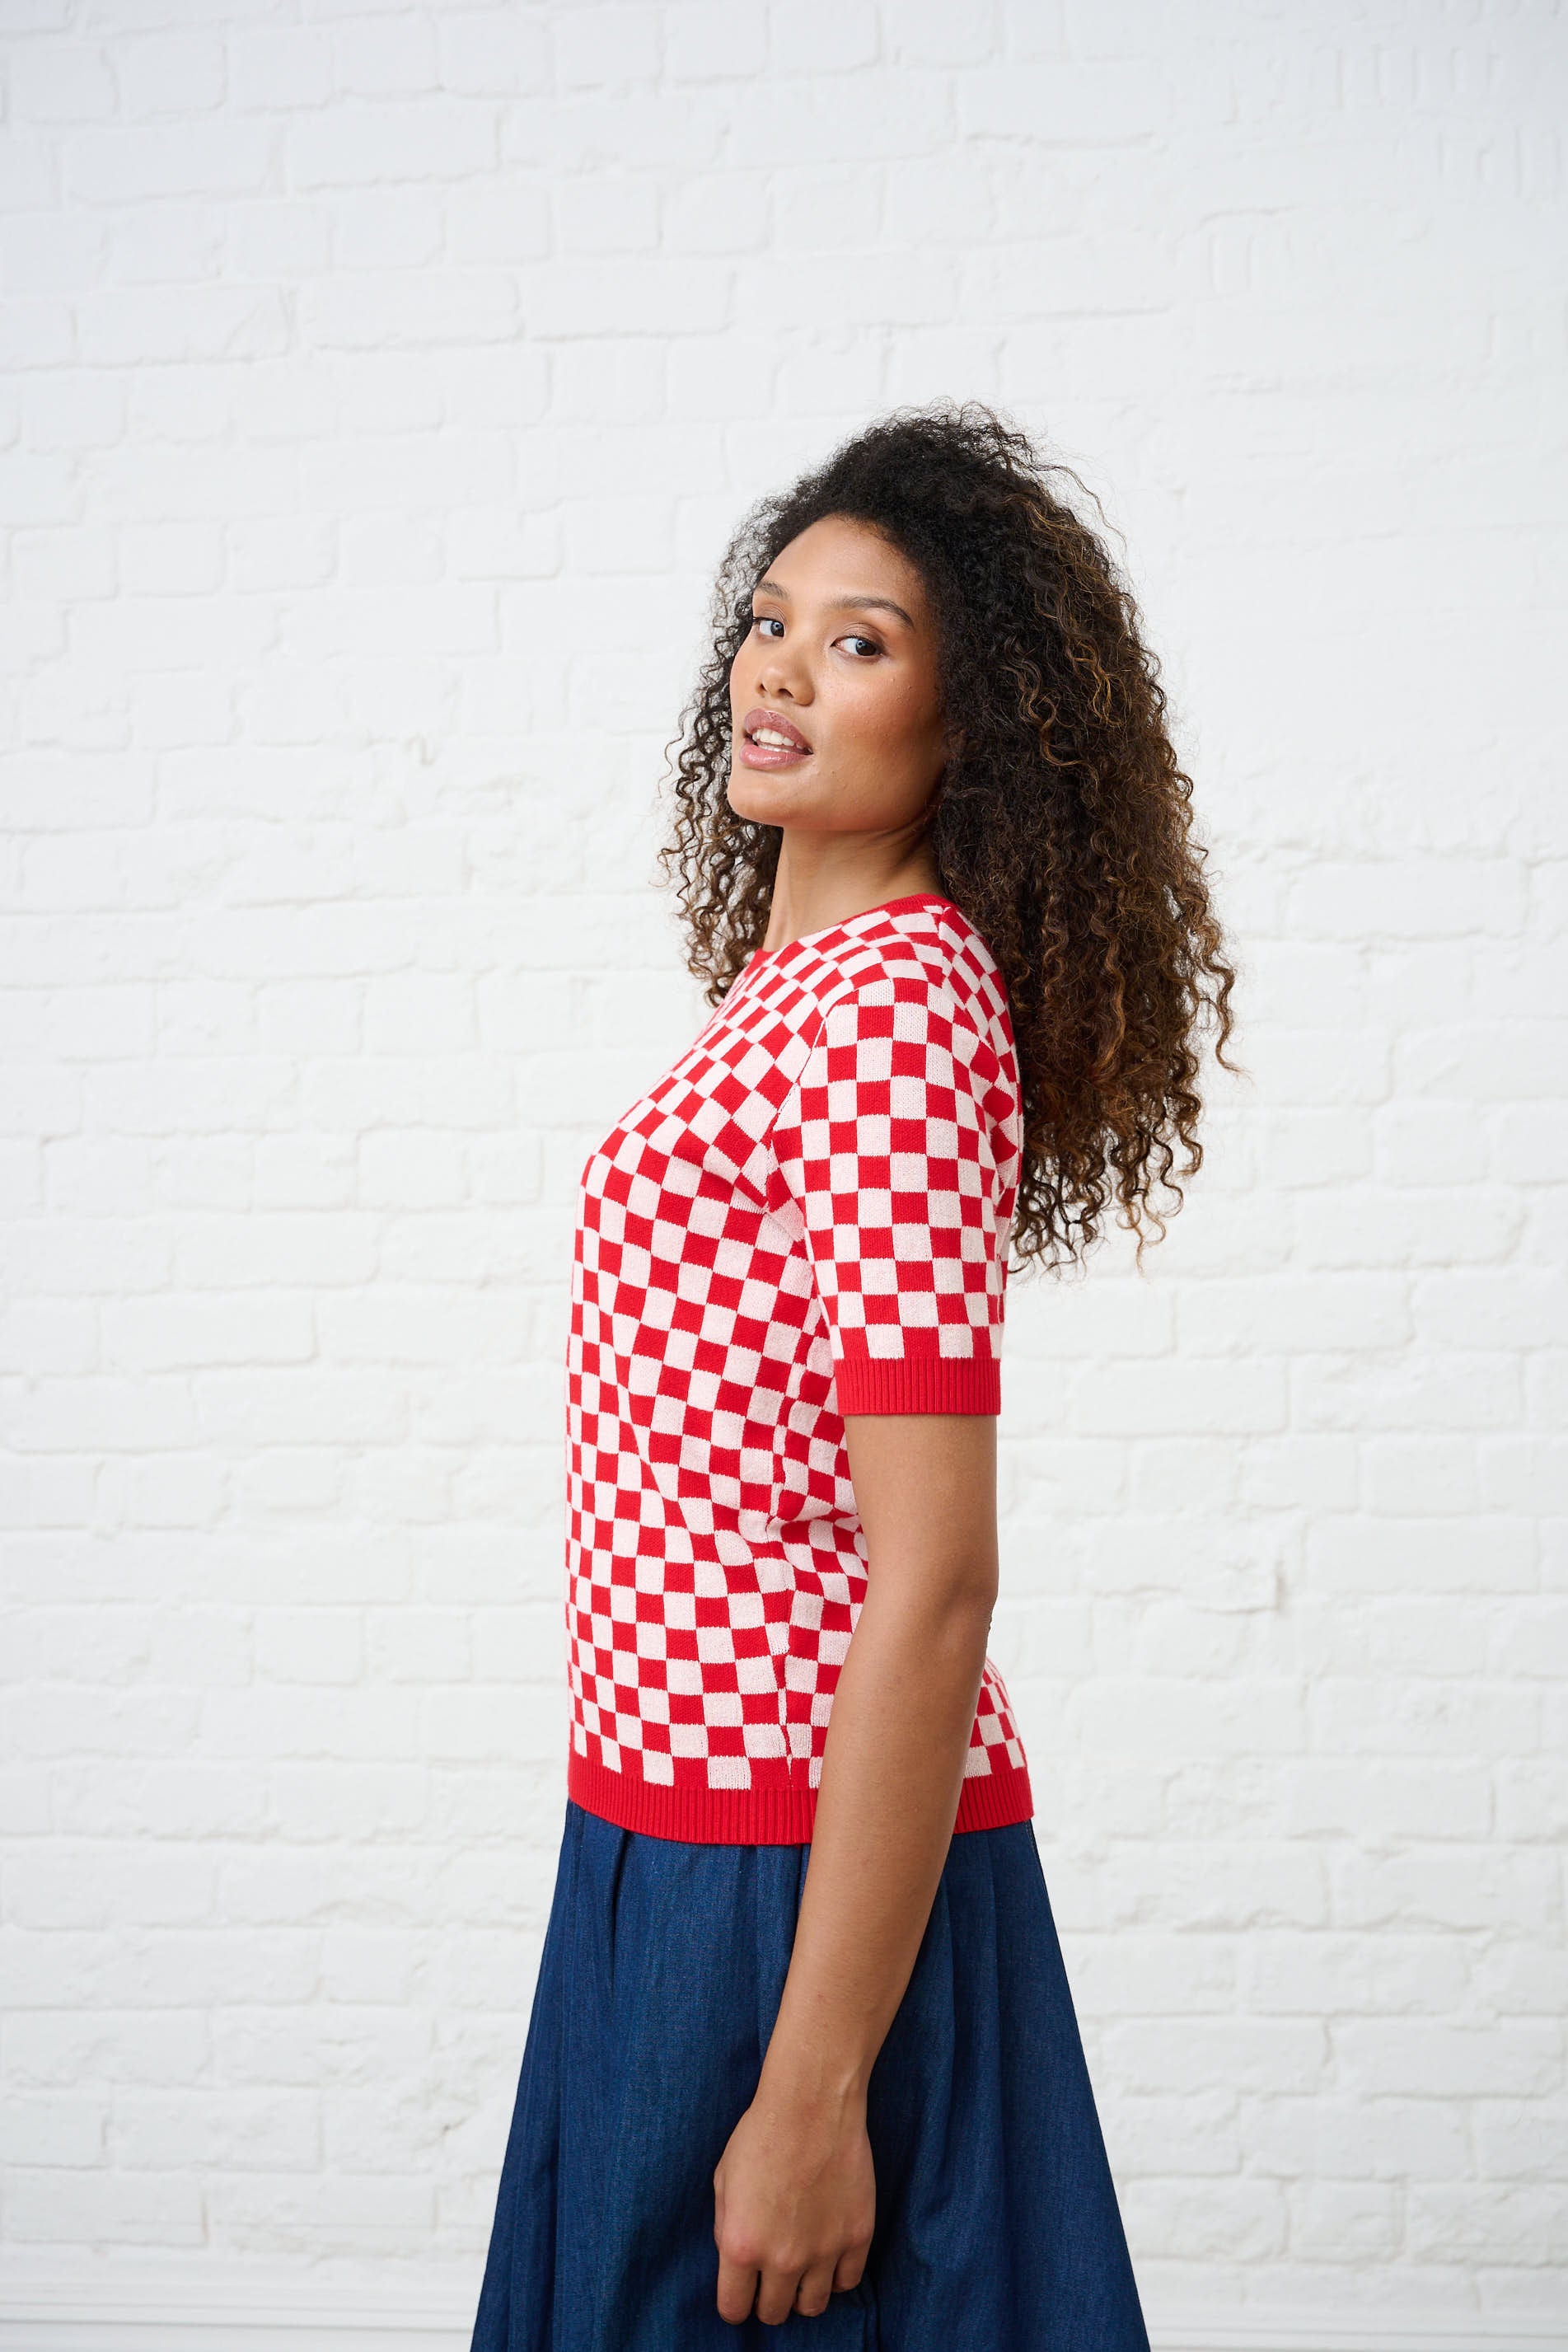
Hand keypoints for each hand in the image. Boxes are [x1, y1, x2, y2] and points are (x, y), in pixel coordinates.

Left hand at [712, 2077, 875, 2324]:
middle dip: (768, 2300)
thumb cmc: (761, 2134)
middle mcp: (782, 2258)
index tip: (741, 2292)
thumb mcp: (723, 2181)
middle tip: (771, 2278)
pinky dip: (836, 2275)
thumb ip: (726, 2230)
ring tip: (801, 2270)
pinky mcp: (857, 2236)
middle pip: (774, 2313)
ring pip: (813, 2307)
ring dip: (803, 2293)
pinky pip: (847, 2282)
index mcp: (741, 2246)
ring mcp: (824, 2251)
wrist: (811, 2103)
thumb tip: (737, 2261)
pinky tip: (828, 2255)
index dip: (735, 2303)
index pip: (733, 2309)